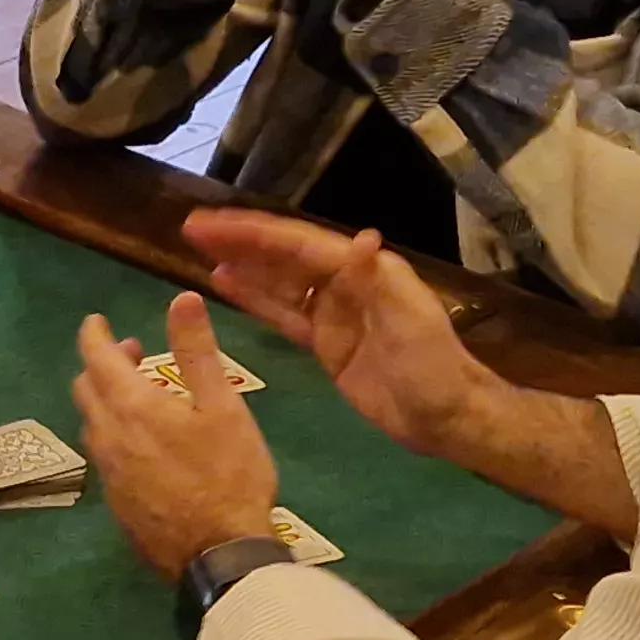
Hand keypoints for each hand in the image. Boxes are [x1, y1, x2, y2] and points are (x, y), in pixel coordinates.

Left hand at [74, 292, 281, 578]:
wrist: (219, 555)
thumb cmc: (228, 475)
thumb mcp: (223, 407)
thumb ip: (198, 352)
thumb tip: (181, 299)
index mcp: (131, 407)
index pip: (96, 357)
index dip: (93, 334)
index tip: (96, 320)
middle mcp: (108, 437)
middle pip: (86, 390)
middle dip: (102, 364)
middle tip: (131, 354)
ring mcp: (109, 474)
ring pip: (93, 425)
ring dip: (107, 401)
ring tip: (143, 397)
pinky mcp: (116, 504)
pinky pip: (105, 456)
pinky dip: (116, 435)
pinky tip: (147, 446)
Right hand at [187, 210, 495, 458]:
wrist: (446, 417)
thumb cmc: (432, 367)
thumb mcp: (411, 321)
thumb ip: (381, 282)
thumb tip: (363, 236)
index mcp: (364, 270)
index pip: (300, 244)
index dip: (256, 232)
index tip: (214, 222)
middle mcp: (344, 282)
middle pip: (283, 255)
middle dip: (240, 241)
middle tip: (192, 228)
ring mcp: (332, 313)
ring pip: (278, 281)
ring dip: (242, 264)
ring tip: (200, 250)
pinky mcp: (324, 344)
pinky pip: (283, 314)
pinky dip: (255, 298)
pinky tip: (225, 285)